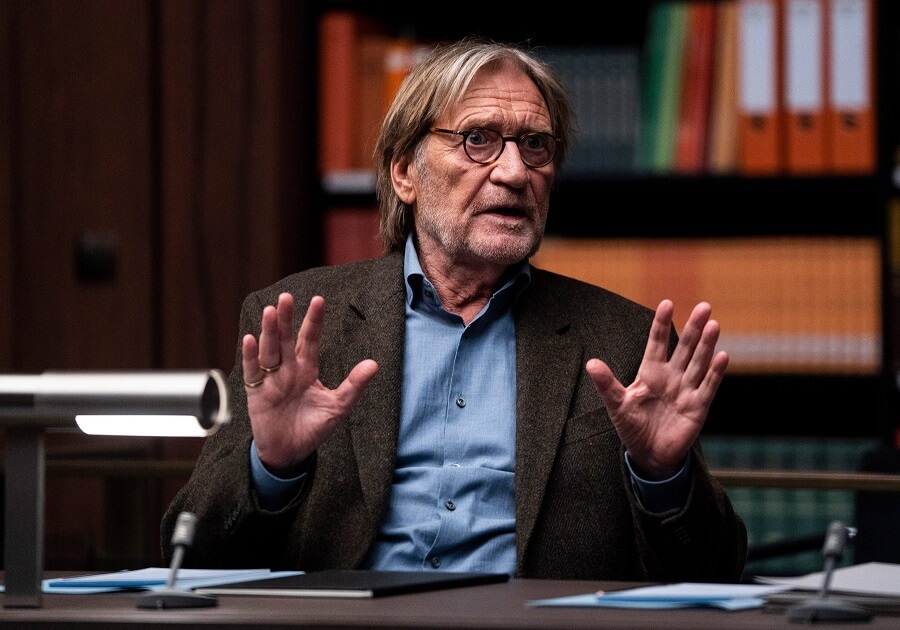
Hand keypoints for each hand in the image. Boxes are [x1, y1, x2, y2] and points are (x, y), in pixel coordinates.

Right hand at [241, 293, 378, 475]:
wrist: (290, 453)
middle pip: (286, 339)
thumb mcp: (339, 407)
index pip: (310, 339)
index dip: (314, 320)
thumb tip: (374, 364)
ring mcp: (271, 379)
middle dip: (287, 319)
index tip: (318, 299)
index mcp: (307, 369)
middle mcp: (288, 369)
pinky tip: (251, 339)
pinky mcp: (256, 393)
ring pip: (269, 350)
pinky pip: (252, 371)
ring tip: (270, 311)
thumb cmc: (314, 428)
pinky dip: (251, 356)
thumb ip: (354, 386)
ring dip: (269, 331)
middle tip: (286, 297)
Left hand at [585, 300, 727, 479]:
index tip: (667, 303)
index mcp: (650, 372)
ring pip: (698, 362)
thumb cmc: (632, 427)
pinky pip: (707, 386)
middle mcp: (671, 377)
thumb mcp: (616, 404)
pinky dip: (715, 372)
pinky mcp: (698, 407)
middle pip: (684, 347)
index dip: (661, 324)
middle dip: (694, 328)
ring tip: (714, 324)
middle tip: (704, 307)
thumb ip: (606, 383)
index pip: (657, 342)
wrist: (649, 454)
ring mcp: (686, 390)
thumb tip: (591, 363)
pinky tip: (722, 356)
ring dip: (707, 344)